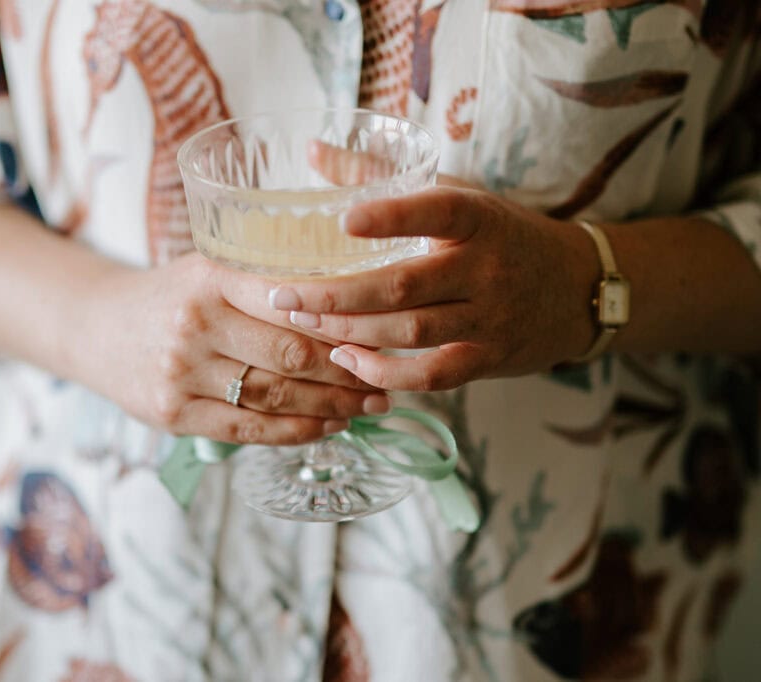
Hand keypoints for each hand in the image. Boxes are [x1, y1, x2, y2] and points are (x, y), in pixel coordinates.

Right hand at [76, 253, 389, 444]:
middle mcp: (193, 324)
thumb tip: (348, 306)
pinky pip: (248, 429)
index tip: (380, 334)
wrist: (95, 328)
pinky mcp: (173, 414)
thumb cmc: (169, 296)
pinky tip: (326, 427)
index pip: (290, 302)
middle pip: (289, 355)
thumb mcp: (207, 269)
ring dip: (331, 407)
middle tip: (386, 379)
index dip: (341, 323)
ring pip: (274, 396)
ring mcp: (181, 373)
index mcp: (209, 277)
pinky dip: (294, 431)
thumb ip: (262, 283)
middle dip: (347, 372)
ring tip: (368, 407)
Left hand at [265, 186, 599, 390]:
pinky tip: (346, 361)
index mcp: (478, 219)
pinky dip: (385, 374)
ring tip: (301, 324)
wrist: (578, 288)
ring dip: (350, 332)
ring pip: (410, 332)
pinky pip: (431, 375)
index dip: (393, 217)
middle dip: (335, 295)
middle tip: (282, 296)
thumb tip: (313, 152)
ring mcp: (489, 319)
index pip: (438, 211)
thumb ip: (384, 176)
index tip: (344, 219)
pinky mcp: (487, 359)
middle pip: (403, 286)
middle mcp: (486, 269)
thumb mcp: (458, 195)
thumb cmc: (501, 235)